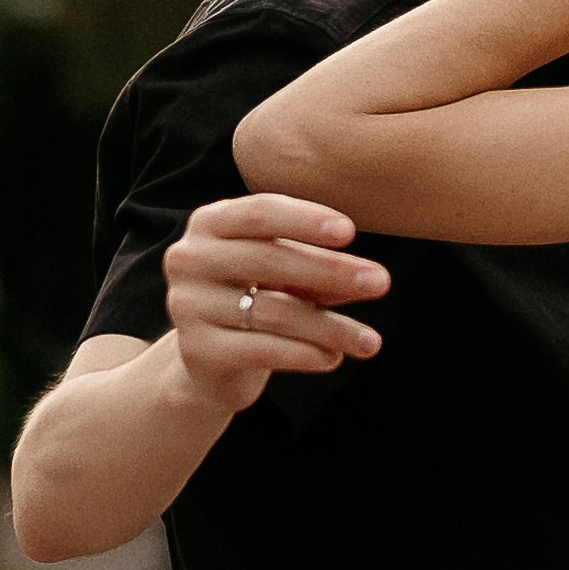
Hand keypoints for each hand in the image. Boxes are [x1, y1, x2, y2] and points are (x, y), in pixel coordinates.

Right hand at [164, 194, 390, 410]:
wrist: (211, 358)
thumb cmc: (257, 295)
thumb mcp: (286, 273)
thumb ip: (319, 267)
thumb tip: (367, 276)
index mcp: (211, 222)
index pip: (261, 211)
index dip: (305, 219)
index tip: (350, 232)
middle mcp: (190, 258)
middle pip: (269, 260)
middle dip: (331, 271)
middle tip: (381, 282)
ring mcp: (187, 305)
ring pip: (272, 311)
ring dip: (330, 326)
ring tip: (370, 341)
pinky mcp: (196, 350)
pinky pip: (260, 349)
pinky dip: (304, 354)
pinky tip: (334, 357)